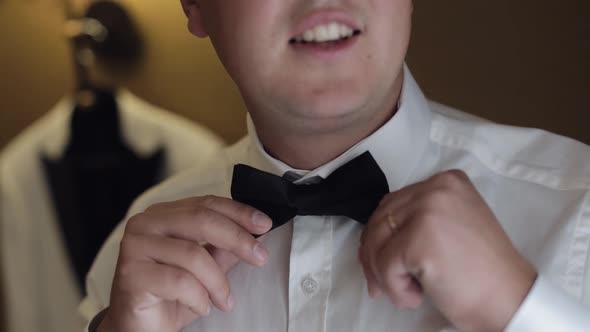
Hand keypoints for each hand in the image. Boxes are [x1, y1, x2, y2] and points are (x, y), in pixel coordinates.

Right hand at [97, 196, 272, 331]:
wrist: (140, 329)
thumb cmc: (170, 296)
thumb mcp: (206, 269)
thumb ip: (225, 249)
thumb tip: (256, 233)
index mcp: (163, 215)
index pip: (205, 204)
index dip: (238, 212)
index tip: (264, 224)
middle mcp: (145, 224)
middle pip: (201, 220)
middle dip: (237, 239)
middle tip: (260, 257)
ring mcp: (134, 247)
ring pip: (193, 254)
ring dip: (218, 282)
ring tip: (225, 300)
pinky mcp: (131, 274)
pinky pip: (179, 281)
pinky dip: (199, 297)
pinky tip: (202, 307)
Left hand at [359, 170, 536, 331]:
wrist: (511, 300)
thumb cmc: (481, 271)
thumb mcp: (453, 225)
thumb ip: (418, 218)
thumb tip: (373, 236)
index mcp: (446, 181)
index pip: (392, 204)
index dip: (380, 235)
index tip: (380, 261)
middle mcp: (436, 188)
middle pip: (380, 220)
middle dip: (372, 255)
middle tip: (379, 285)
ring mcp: (428, 211)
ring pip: (376, 242)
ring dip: (382, 274)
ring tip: (404, 292)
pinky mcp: (420, 240)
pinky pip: (384, 265)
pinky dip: (393, 288)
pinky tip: (414, 297)